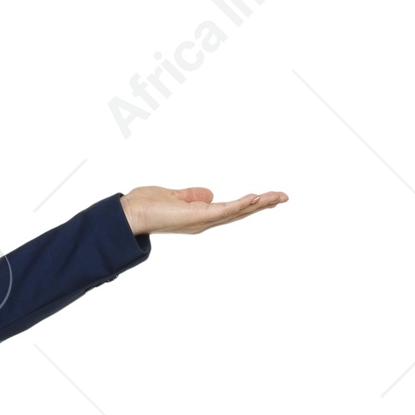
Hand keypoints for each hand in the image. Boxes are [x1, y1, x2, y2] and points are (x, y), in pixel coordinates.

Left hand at [121, 185, 287, 236]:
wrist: (130, 214)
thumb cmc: (146, 205)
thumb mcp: (174, 196)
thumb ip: (192, 195)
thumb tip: (210, 193)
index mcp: (201, 215)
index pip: (231, 209)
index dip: (250, 203)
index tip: (269, 197)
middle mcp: (205, 221)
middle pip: (240, 212)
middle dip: (263, 204)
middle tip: (284, 197)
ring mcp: (203, 220)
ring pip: (237, 212)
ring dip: (259, 204)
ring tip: (278, 197)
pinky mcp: (198, 217)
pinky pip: (225, 210)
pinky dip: (241, 204)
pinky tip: (256, 198)